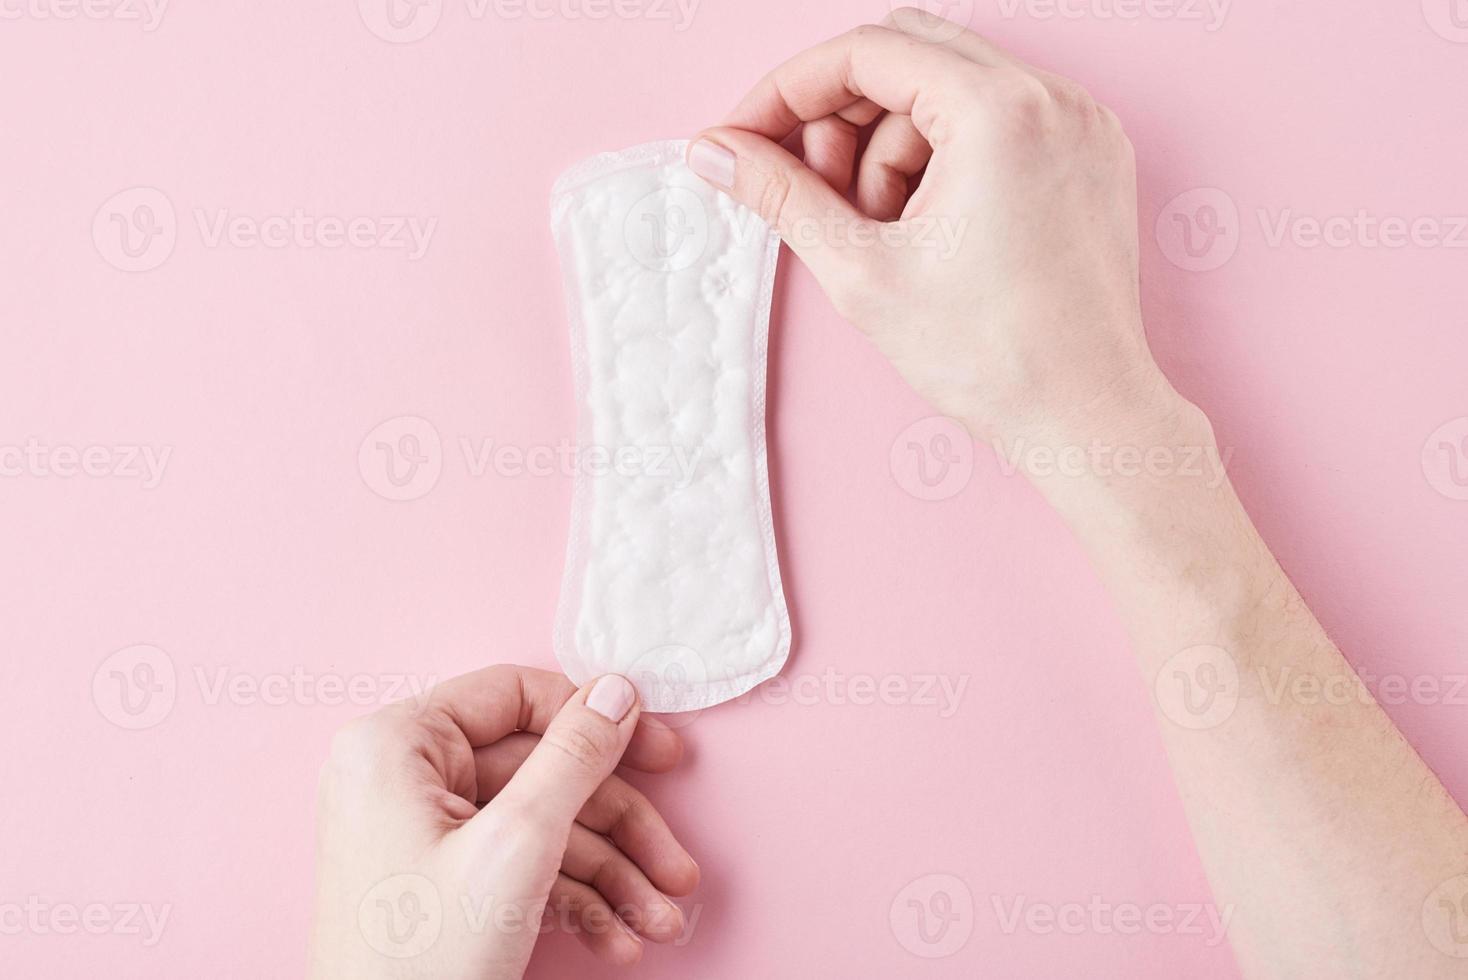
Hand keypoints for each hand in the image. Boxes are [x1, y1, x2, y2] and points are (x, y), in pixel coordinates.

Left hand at [308, 666, 699, 978]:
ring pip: (541, 824)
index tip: (661, 752)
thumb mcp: (516, 847)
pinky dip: (573, 901)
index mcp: (398, 745)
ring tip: (660, 923)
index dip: (597, 721)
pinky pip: (519, 865)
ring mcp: (419, 829)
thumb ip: (573, 759)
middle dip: (620, 832)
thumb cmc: (419, 964)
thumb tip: (615, 692)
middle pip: (541, 770)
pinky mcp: (438, 877)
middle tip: (676, 866)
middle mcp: (403, 776)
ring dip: (611, 877)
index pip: (516, 696)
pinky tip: (619, 939)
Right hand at [687, 9, 1186, 447]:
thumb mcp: (862, 271)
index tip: (747, 136)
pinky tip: (925, 226)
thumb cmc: (992, 358)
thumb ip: (780, 194)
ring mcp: (1080, 123)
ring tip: (882, 229)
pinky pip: (996, 120)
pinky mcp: (1090, 155)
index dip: (789, 90)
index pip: (867, 51)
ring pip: (948, 89)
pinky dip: (943, 156)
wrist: (1087, 418)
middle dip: (842, 115)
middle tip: (814, 188)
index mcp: (1000, 111)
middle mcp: (1052, 97)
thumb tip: (715, 150)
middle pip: (909, 54)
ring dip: (892, 144)